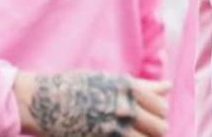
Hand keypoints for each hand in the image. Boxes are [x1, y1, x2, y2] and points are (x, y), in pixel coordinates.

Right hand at [15, 71, 169, 136]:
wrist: (42, 101)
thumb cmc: (75, 86)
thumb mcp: (109, 80)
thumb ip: (142, 86)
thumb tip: (169, 86)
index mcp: (128, 88)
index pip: (161, 108)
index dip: (158, 114)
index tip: (149, 117)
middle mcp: (124, 107)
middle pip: (159, 128)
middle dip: (154, 130)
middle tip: (142, 130)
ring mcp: (113, 128)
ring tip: (129, 134)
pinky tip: (117, 136)